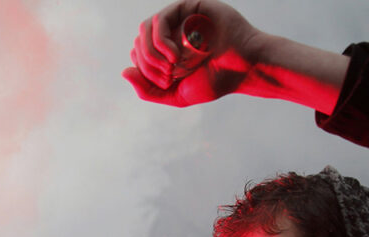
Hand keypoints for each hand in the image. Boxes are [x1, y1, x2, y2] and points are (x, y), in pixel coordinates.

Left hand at [123, 0, 261, 106]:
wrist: (244, 68)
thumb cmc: (215, 81)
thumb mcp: (176, 95)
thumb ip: (149, 90)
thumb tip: (124, 71)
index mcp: (166, 50)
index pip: (137, 54)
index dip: (144, 70)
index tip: (166, 81)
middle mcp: (171, 32)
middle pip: (139, 41)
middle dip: (148, 63)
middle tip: (170, 75)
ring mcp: (179, 18)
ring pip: (146, 28)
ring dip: (152, 52)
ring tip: (173, 66)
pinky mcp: (189, 7)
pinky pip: (161, 18)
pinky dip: (161, 39)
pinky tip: (175, 55)